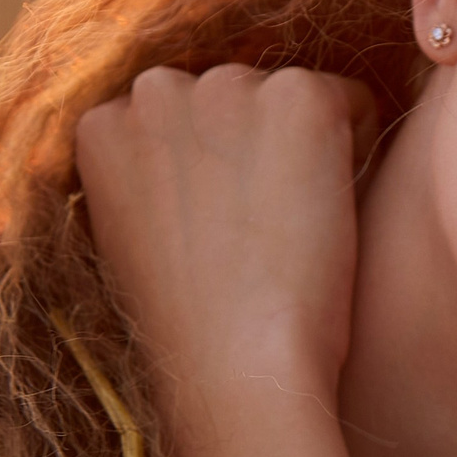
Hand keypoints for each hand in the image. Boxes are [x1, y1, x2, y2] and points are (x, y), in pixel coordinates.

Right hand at [74, 64, 378, 435]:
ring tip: (290, 229)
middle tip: (259, 232)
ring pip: (290, 97)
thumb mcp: (134, 237)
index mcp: (100, 125)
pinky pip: (353, 100)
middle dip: (257, 146)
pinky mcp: (298, 98)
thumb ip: (153, 174)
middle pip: (236, 96)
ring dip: (305, 147)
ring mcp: (227, 86)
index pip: (180, 115)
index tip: (219, 228)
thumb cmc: (191, 330)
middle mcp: (154, 89)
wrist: (233, 369)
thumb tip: (204, 150)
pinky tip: (329, 212)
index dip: (214, 170)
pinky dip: (356, 151)